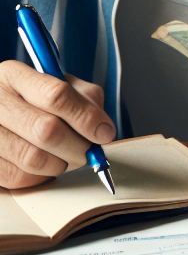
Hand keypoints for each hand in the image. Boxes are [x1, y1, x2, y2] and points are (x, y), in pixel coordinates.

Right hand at [0, 61, 113, 188]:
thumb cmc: (34, 98)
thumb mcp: (58, 83)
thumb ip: (84, 97)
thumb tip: (102, 128)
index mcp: (14, 76)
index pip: (56, 95)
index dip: (86, 117)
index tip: (104, 132)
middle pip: (46, 130)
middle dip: (79, 146)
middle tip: (90, 152)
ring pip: (34, 159)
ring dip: (62, 164)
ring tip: (68, 157)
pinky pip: (20, 178)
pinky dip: (42, 177)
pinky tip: (47, 165)